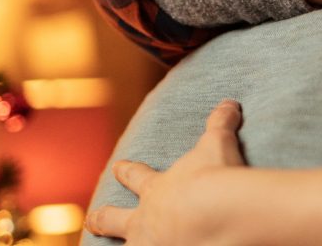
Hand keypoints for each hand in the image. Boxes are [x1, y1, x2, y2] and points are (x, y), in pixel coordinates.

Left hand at [84, 99, 246, 244]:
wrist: (220, 212)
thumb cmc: (214, 176)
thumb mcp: (218, 144)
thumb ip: (220, 124)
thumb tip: (230, 102)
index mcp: (155, 188)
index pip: (135, 176)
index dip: (126, 171)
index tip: (117, 167)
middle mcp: (145, 220)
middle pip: (112, 218)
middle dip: (101, 218)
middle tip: (91, 219)